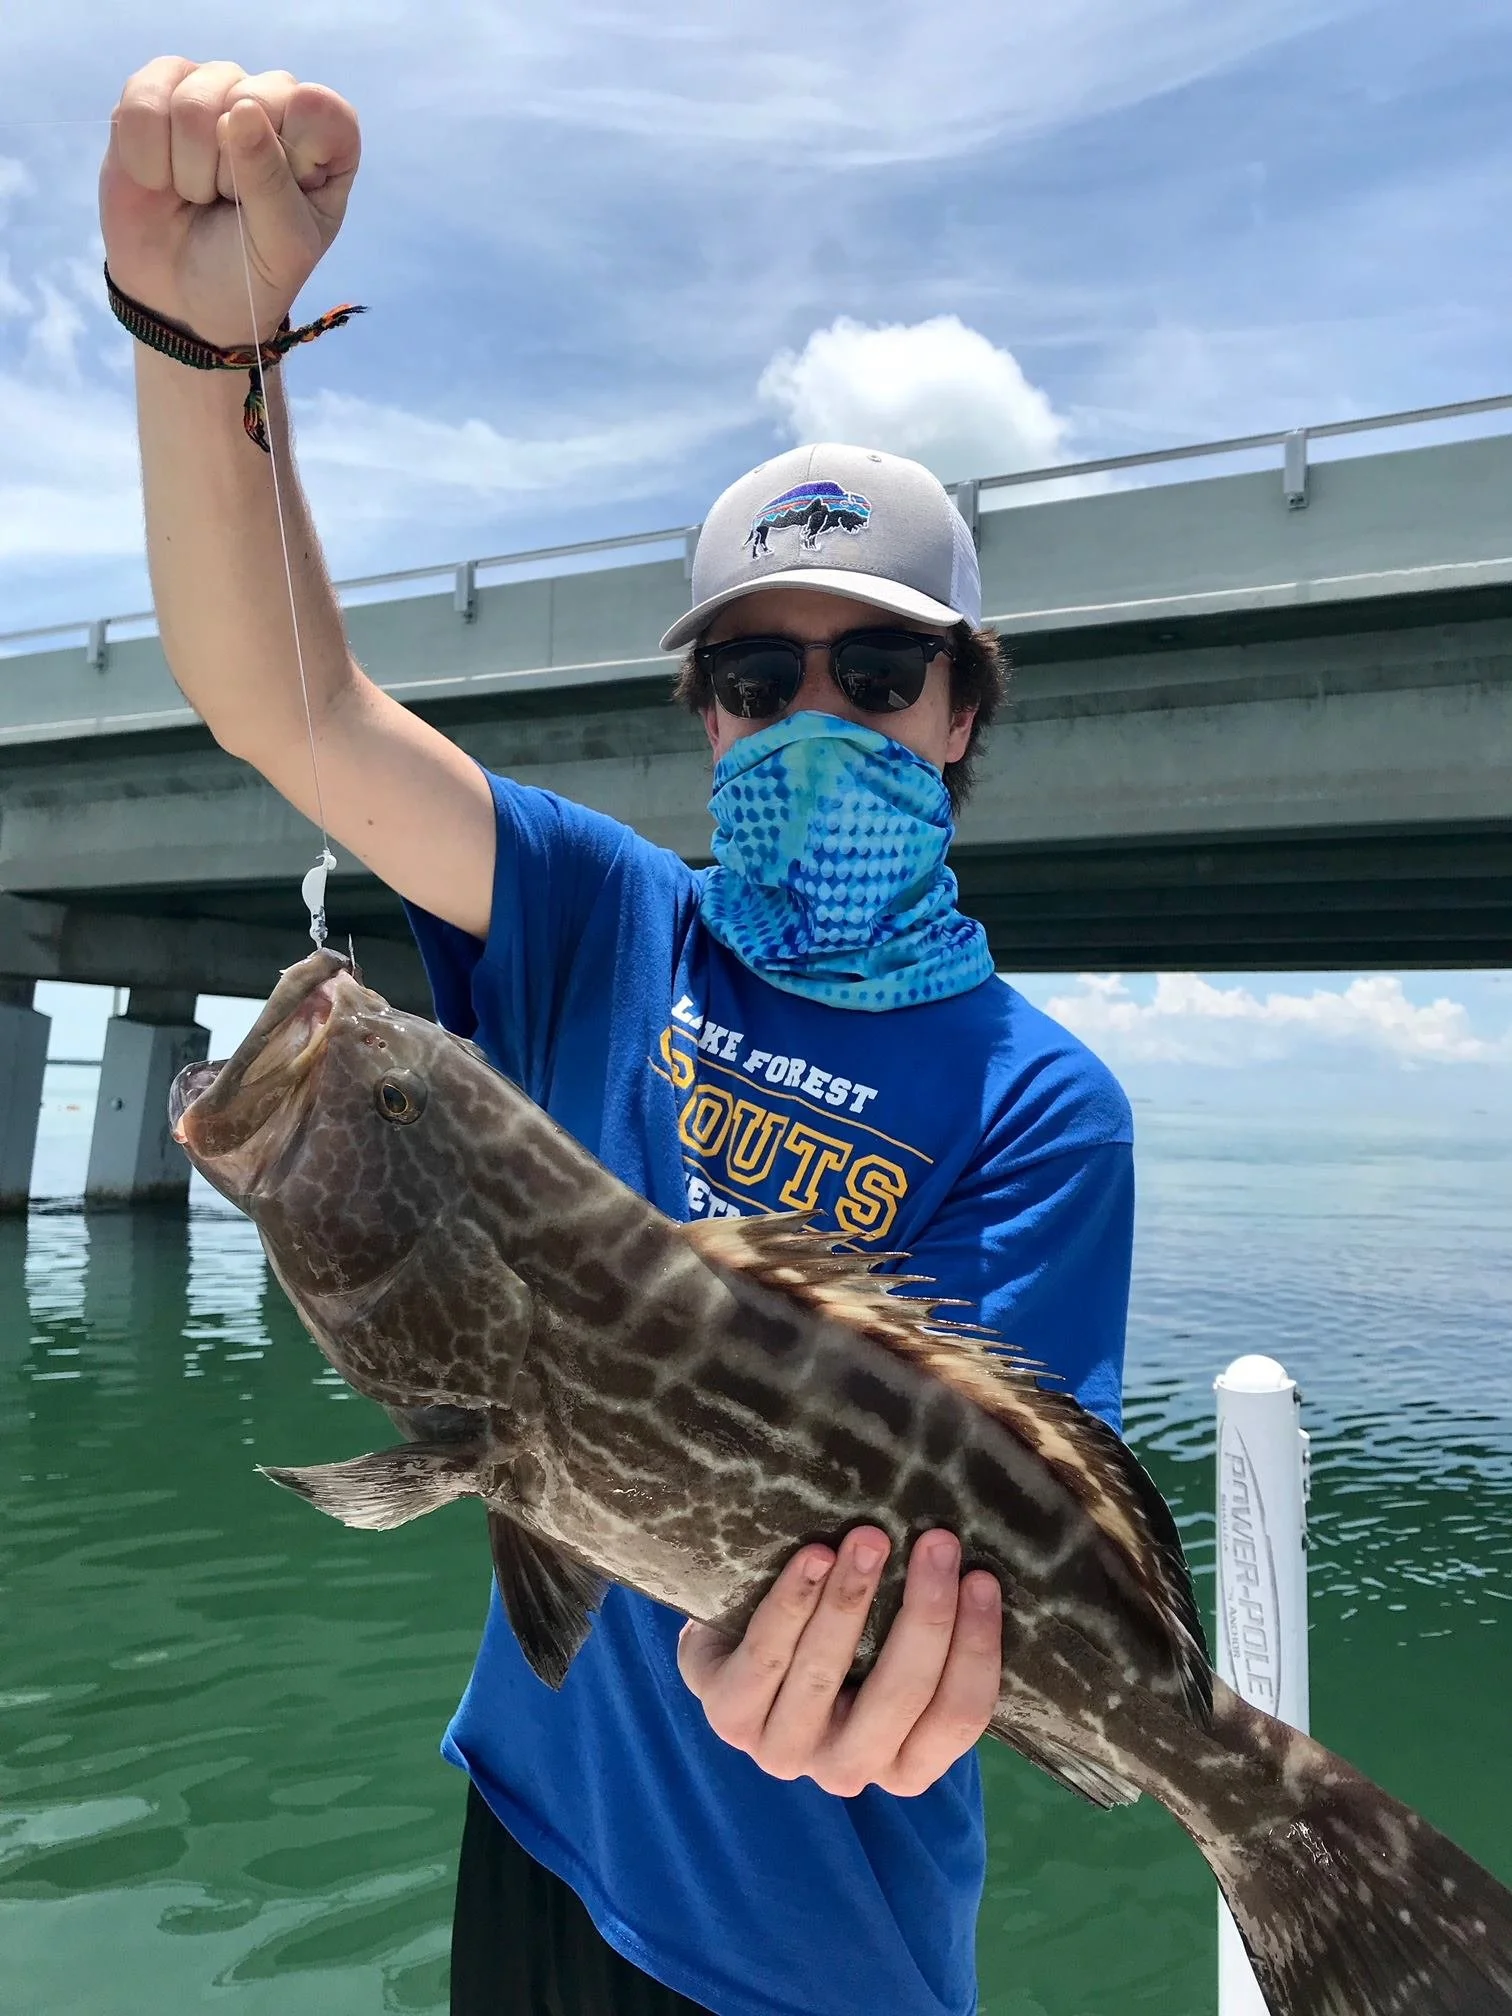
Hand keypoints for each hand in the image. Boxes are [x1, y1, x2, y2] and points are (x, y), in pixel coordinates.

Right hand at [100, 57, 360, 346]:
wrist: (181, 299)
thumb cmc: (248, 272)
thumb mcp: (279, 245)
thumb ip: (270, 179)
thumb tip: (242, 109)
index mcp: (323, 142)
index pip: (322, 110)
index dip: (294, 150)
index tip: (280, 196)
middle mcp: (271, 104)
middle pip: (252, 97)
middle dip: (233, 169)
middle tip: (231, 205)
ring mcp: (211, 92)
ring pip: (193, 100)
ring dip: (189, 168)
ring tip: (197, 196)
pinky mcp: (154, 94)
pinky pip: (143, 99)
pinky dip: (145, 153)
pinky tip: (158, 181)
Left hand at [678, 1527, 1001, 1798]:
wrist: (741, 1650)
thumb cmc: (843, 1648)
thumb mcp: (893, 1658)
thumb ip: (935, 1637)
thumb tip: (988, 1563)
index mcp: (906, 1765)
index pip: (959, 1718)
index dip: (977, 1649)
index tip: (982, 1579)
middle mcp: (849, 1770)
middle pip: (902, 1694)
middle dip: (926, 1612)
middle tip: (939, 1541)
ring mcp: (784, 1750)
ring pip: (826, 1672)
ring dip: (853, 1597)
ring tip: (871, 1537)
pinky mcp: (729, 1717)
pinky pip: (767, 1656)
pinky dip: (794, 1602)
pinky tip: (815, 1556)